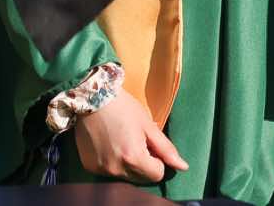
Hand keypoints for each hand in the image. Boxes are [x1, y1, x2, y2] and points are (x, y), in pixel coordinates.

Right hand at [73, 94, 187, 183]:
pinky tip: (109, 144)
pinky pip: (109, 172)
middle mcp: (117, 168)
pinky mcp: (90, 166)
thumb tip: (183, 166)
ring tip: (121, 141)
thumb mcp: (148, 125)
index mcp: (134, 157)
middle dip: (143, 163)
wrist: (90, 96)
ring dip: (128, 164)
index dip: (157, 160)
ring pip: (125, 176)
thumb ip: (166, 148)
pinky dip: (112, 162)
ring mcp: (102, 169)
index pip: (157, 174)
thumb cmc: (123, 107)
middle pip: (141, 178)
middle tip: (136, 141)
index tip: (150, 144)